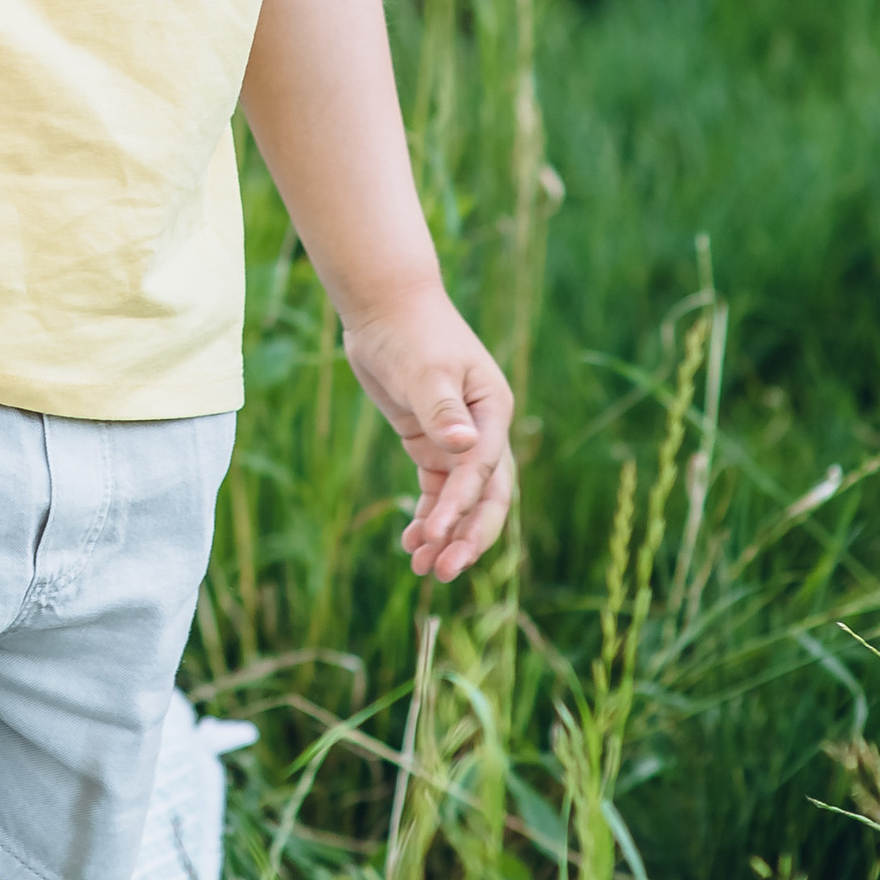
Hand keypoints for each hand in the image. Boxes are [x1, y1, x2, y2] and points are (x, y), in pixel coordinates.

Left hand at [342, 292, 515, 584]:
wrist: (385, 306)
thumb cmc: (411, 331)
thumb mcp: (425, 369)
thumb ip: (442, 410)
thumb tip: (464, 447)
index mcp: (493, 412)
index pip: (484, 471)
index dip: (460, 507)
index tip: (432, 535)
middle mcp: (483, 431)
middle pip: (487, 496)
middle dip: (467, 537)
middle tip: (442, 573)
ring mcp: (457, 440)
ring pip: (461, 500)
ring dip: (445, 533)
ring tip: (421, 568)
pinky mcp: (430, 442)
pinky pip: (437, 489)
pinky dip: (427, 514)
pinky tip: (410, 541)